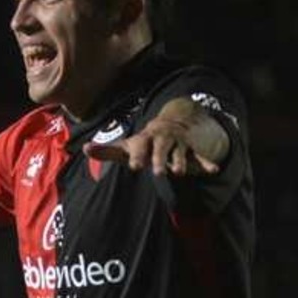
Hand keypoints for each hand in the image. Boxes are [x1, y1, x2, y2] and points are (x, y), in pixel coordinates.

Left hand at [84, 116, 220, 176]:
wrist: (172, 125)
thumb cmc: (144, 143)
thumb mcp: (127, 146)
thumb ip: (107, 151)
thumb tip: (84, 149)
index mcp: (145, 140)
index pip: (140, 147)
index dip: (137, 155)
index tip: (134, 166)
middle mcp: (162, 140)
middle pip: (161, 150)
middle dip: (159, 160)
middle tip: (158, 172)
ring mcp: (178, 145)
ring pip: (180, 154)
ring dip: (180, 162)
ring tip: (178, 172)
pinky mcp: (192, 152)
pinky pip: (200, 157)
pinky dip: (206, 163)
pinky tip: (213, 169)